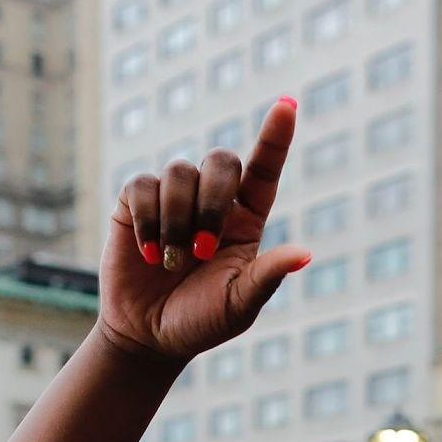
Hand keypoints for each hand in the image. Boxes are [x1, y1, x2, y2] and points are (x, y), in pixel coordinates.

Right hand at [96, 100, 310, 367]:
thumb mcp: (239, 305)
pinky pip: (143, 185)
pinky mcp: (136, 203)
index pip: (264, 169)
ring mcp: (174, 198)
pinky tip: (148, 253)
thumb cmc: (201, 321)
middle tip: (202, 250)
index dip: (276, 137)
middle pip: (221, 161)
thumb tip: (304, 255)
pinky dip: (148, 219)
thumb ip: (267, 277)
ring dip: (177, 219)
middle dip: (213, 200)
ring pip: (179, 171)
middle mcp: (213, 201)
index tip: (288, 105)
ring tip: (171, 261)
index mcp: (246, 220)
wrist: (148, 335)